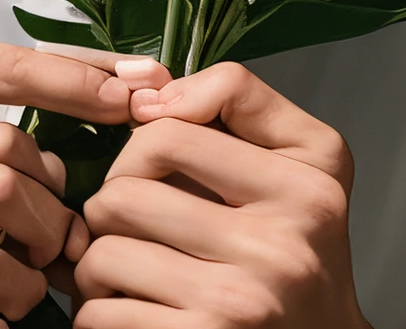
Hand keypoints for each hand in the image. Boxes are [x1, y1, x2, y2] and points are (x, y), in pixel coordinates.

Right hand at [0, 31, 157, 325]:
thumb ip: (34, 95)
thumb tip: (142, 84)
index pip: (4, 68)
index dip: (78, 83)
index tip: (131, 99)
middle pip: (5, 159)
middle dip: (51, 199)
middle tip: (59, 225)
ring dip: (34, 265)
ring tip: (31, 266)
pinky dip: (5, 314)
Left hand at [72, 61, 369, 327]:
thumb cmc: (302, 249)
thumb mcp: (308, 156)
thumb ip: (241, 100)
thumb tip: (150, 98)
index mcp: (304, 190)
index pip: (172, 134)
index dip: (137, 140)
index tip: (142, 160)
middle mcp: (278, 250)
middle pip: (126, 195)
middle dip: (107, 205)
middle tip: (122, 219)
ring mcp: (237, 306)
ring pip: (105, 256)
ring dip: (97, 262)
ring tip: (121, 264)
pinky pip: (102, 316)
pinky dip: (98, 310)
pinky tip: (126, 305)